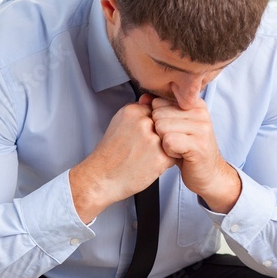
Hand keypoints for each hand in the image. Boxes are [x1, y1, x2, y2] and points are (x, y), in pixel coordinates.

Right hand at [69, 94, 175, 221]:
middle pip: (166, 124)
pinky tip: (149, 165)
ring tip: (145, 157)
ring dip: (164, 148)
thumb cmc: (109, 156)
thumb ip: (137, 110)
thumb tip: (149, 98)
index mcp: (132, 111)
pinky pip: (175, 155)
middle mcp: (143, 122)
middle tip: (142, 148)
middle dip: (160, 136)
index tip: (141, 135)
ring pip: (172, 139)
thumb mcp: (117, 125)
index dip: (152, 125)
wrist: (101, 179)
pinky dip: (165, 162)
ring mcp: (153, 139)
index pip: (157, 110)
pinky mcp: (161, 157)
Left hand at [151, 97, 241, 212]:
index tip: (170, 131)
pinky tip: (176, 154)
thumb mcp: (172, 127)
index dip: (156, 120)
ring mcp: (201, 128)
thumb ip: (159, 111)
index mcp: (193, 104)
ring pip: (161, 127)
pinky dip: (167, 151)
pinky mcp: (198, 144)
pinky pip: (168, 141)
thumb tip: (143, 97)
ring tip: (175, 148)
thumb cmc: (187, 151)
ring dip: (162, 143)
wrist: (207, 174)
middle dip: (158, 132)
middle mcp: (200, 112)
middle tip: (173, 142)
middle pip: (158, 114)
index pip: (159, 102)